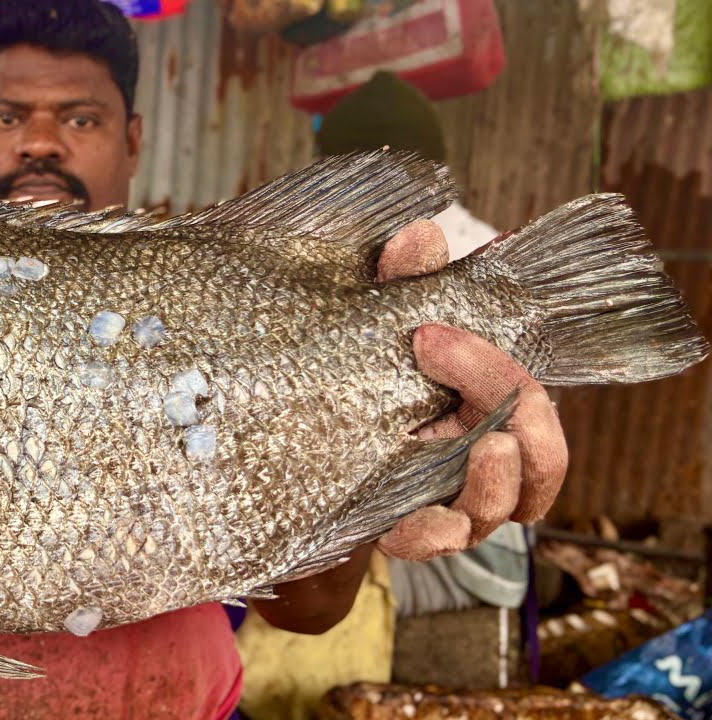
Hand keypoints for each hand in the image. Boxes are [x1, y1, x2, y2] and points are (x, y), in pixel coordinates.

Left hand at [373, 220, 568, 561]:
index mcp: (481, 408)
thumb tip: (420, 235)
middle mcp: (476, 458)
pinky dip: (426, 537)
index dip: (491, 364)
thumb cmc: (345, 381)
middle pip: (540, 454)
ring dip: (496, 485)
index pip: (524, 392)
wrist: (285, 458)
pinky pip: (431, 546)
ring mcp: (445, 501)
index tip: (426, 333)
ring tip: (484, 450)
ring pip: (499, 509)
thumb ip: (400, 285)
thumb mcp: (368, 326)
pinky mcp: (402, 532)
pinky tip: (402, 525)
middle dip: (517, 410)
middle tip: (451, 366)